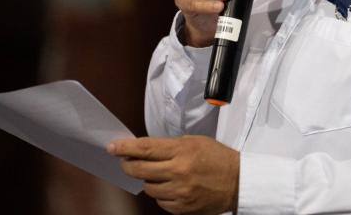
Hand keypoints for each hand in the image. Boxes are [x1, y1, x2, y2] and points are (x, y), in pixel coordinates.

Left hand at [108, 135, 238, 214]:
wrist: (237, 181)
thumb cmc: (217, 158)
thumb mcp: (194, 142)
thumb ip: (169, 146)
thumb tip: (142, 150)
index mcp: (182, 151)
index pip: (145, 149)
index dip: (125, 148)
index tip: (113, 147)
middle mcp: (179, 172)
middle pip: (139, 170)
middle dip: (128, 165)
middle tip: (126, 161)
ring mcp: (179, 192)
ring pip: (148, 188)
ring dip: (149, 180)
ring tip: (161, 174)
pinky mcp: (182, 208)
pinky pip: (159, 202)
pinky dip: (161, 194)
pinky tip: (171, 187)